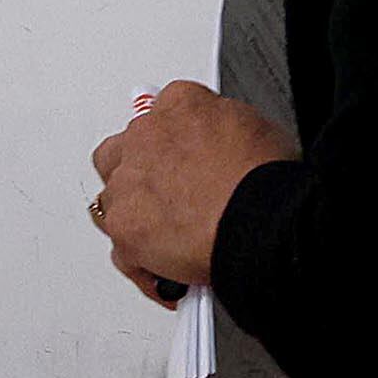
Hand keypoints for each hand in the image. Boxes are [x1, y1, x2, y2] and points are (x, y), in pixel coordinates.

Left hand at [90, 80, 296, 304]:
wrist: (259, 219)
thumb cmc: (264, 178)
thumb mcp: (256, 129)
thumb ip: (222, 131)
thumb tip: (223, 146)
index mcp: (180, 104)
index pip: (161, 114)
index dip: (172, 144)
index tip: (182, 159)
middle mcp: (145, 138)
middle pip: (121, 153)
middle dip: (140, 176)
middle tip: (169, 198)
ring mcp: (129, 184)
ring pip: (113, 202)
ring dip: (136, 218)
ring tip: (168, 239)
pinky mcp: (124, 228)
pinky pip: (123, 252)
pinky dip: (143, 265)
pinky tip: (169, 273)